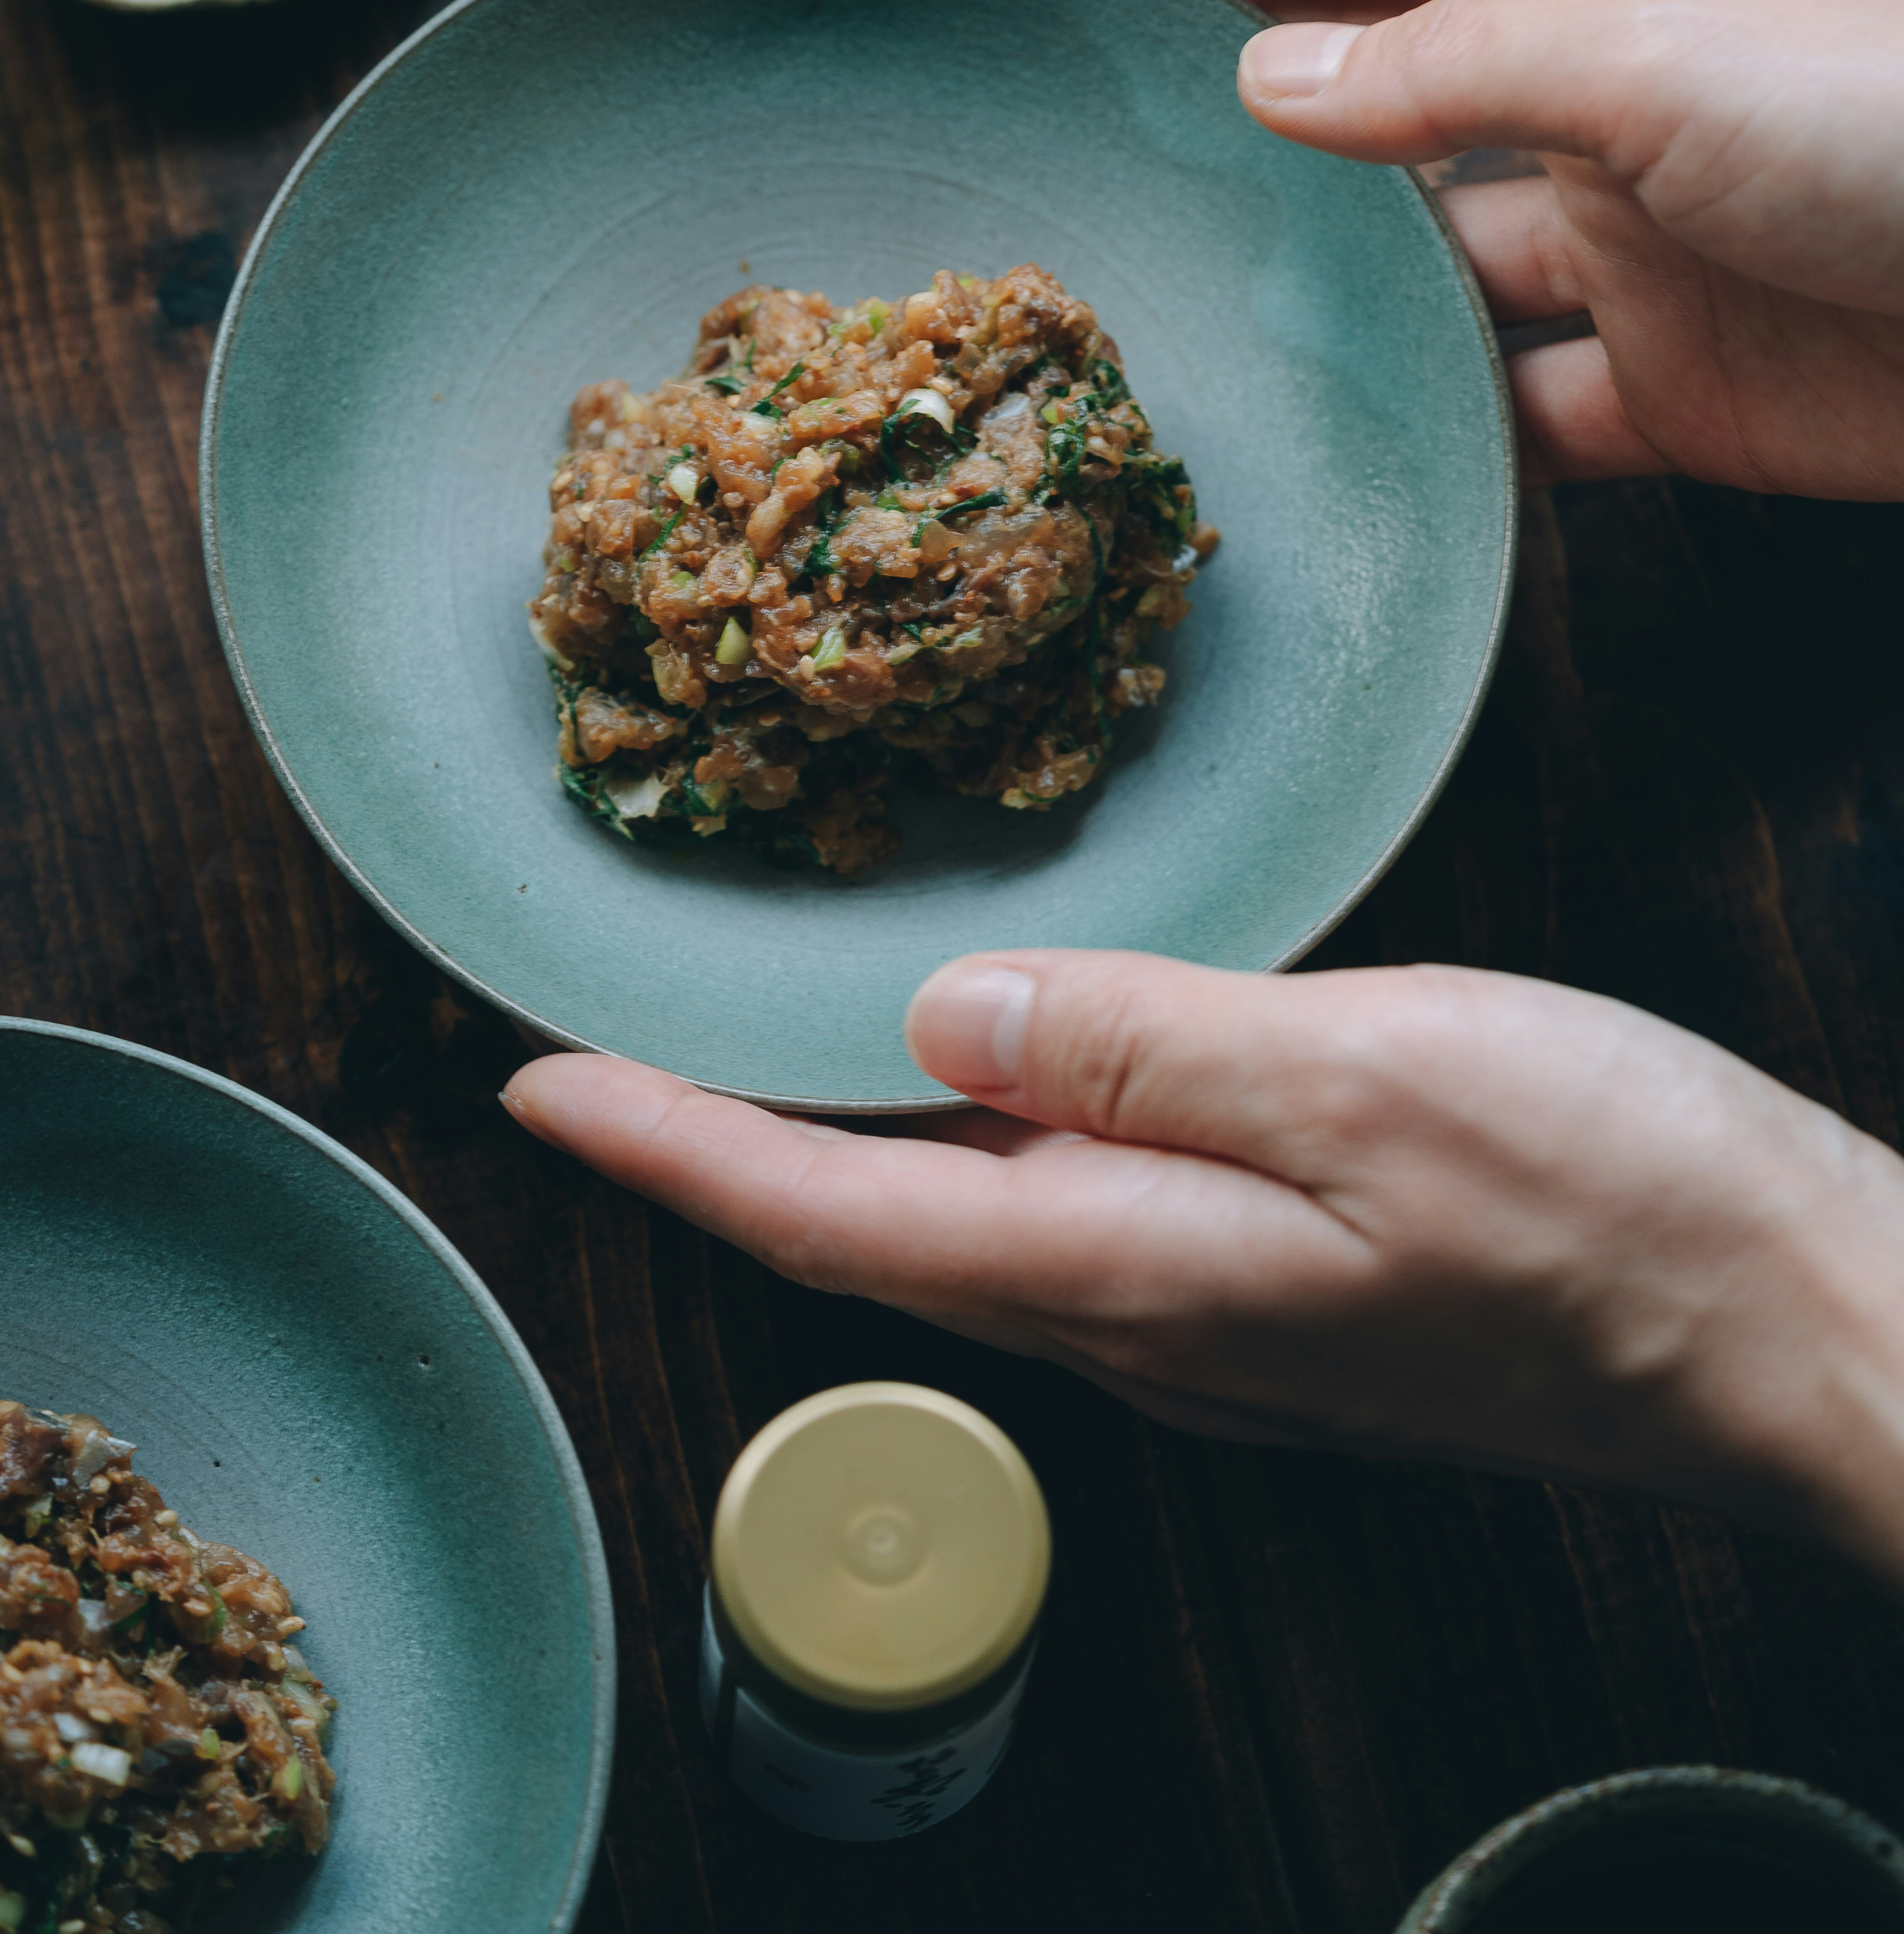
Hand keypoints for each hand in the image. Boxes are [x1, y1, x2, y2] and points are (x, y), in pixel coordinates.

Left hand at [504, 951, 1903, 1587]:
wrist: (1784, 1323)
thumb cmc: (1606, 1200)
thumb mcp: (1366, 1079)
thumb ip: (1141, 1046)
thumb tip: (939, 1018)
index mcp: (1134, 1266)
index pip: (831, 1213)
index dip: (668, 1144)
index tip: (536, 1084)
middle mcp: (1143, 1313)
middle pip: (872, 1228)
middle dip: (721, 1143)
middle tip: (615, 1044)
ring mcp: (1214, 1314)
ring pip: (968, 1219)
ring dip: (842, 1137)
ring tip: (759, 1038)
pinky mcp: (1283, 1282)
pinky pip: (1072, 1205)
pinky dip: (981, 1130)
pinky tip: (992, 1065)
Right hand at [1052, 0, 1903, 496]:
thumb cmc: (1891, 114)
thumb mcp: (1644, 49)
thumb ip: (1444, 69)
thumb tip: (1264, 87)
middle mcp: (1592, 94)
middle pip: (1376, 71)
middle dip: (1239, 77)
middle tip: (1092, 113)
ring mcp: (1627, 246)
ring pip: (1427, 259)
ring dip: (1324, 277)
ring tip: (1182, 302)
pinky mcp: (1668, 390)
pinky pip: (1518, 413)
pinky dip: (1442, 431)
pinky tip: (1350, 444)